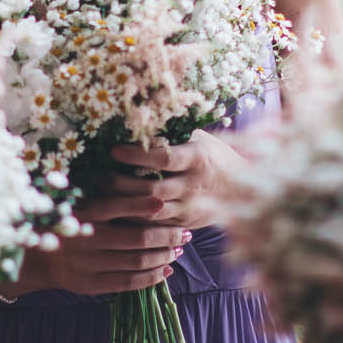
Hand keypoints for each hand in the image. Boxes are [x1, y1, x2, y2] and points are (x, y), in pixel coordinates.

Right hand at [7, 196, 188, 297]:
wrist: (36, 257)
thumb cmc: (67, 222)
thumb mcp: (80, 202)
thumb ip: (106, 193)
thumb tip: (146, 183)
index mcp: (82, 213)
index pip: (117, 206)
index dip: (142, 205)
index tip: (163, 201)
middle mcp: (85, 239)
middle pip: (136, 239)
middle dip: (166, 235)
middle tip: (185, 232)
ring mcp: (87, 265)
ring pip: (137, 262)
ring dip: (164, 256)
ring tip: (178, 249)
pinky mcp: (89, 285)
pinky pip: (128, 283)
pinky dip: (151, 277)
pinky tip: (166, 270)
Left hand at [106, 129, 236, 227]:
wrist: (245, 190)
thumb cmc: (216, 156)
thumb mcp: (202, 138)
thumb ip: (175, 133)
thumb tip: (139, 117)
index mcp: (198, 158)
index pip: (163, 158)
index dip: (137, 156)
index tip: (113, 150)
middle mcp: (194, 185)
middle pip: (151, 188)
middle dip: (121, 183)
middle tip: (98, 175)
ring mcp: (190, 207)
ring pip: (150, 210)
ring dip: (123, 203)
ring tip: (102, 193)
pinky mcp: (185, 223)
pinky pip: (155, 225)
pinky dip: (134, 219)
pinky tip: (115, 211)